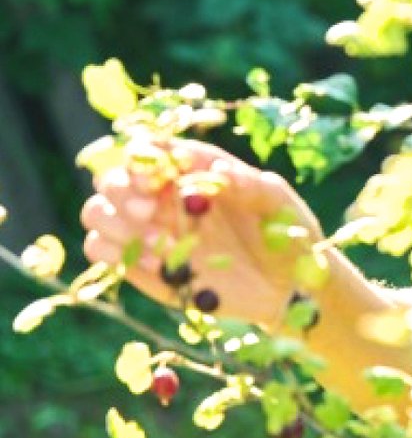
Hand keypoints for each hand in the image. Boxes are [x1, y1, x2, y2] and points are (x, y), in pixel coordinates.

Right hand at [80, 137, 324, 328]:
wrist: (289, 288)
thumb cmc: (288, 236)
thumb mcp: (281, 205)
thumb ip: (252, 184)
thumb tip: (218, 170)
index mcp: (193, 170)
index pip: (148, 148)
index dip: (141, 155)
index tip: (155, 174)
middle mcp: (163, 197)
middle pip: (109, 177)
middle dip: (121, 188)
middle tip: (151, 209)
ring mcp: (149, 231)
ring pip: (96, 212)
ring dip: (115, 222)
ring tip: (162, 245)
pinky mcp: (143, 266)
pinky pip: (99, 249)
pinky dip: (113, 253)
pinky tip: (155, 263)